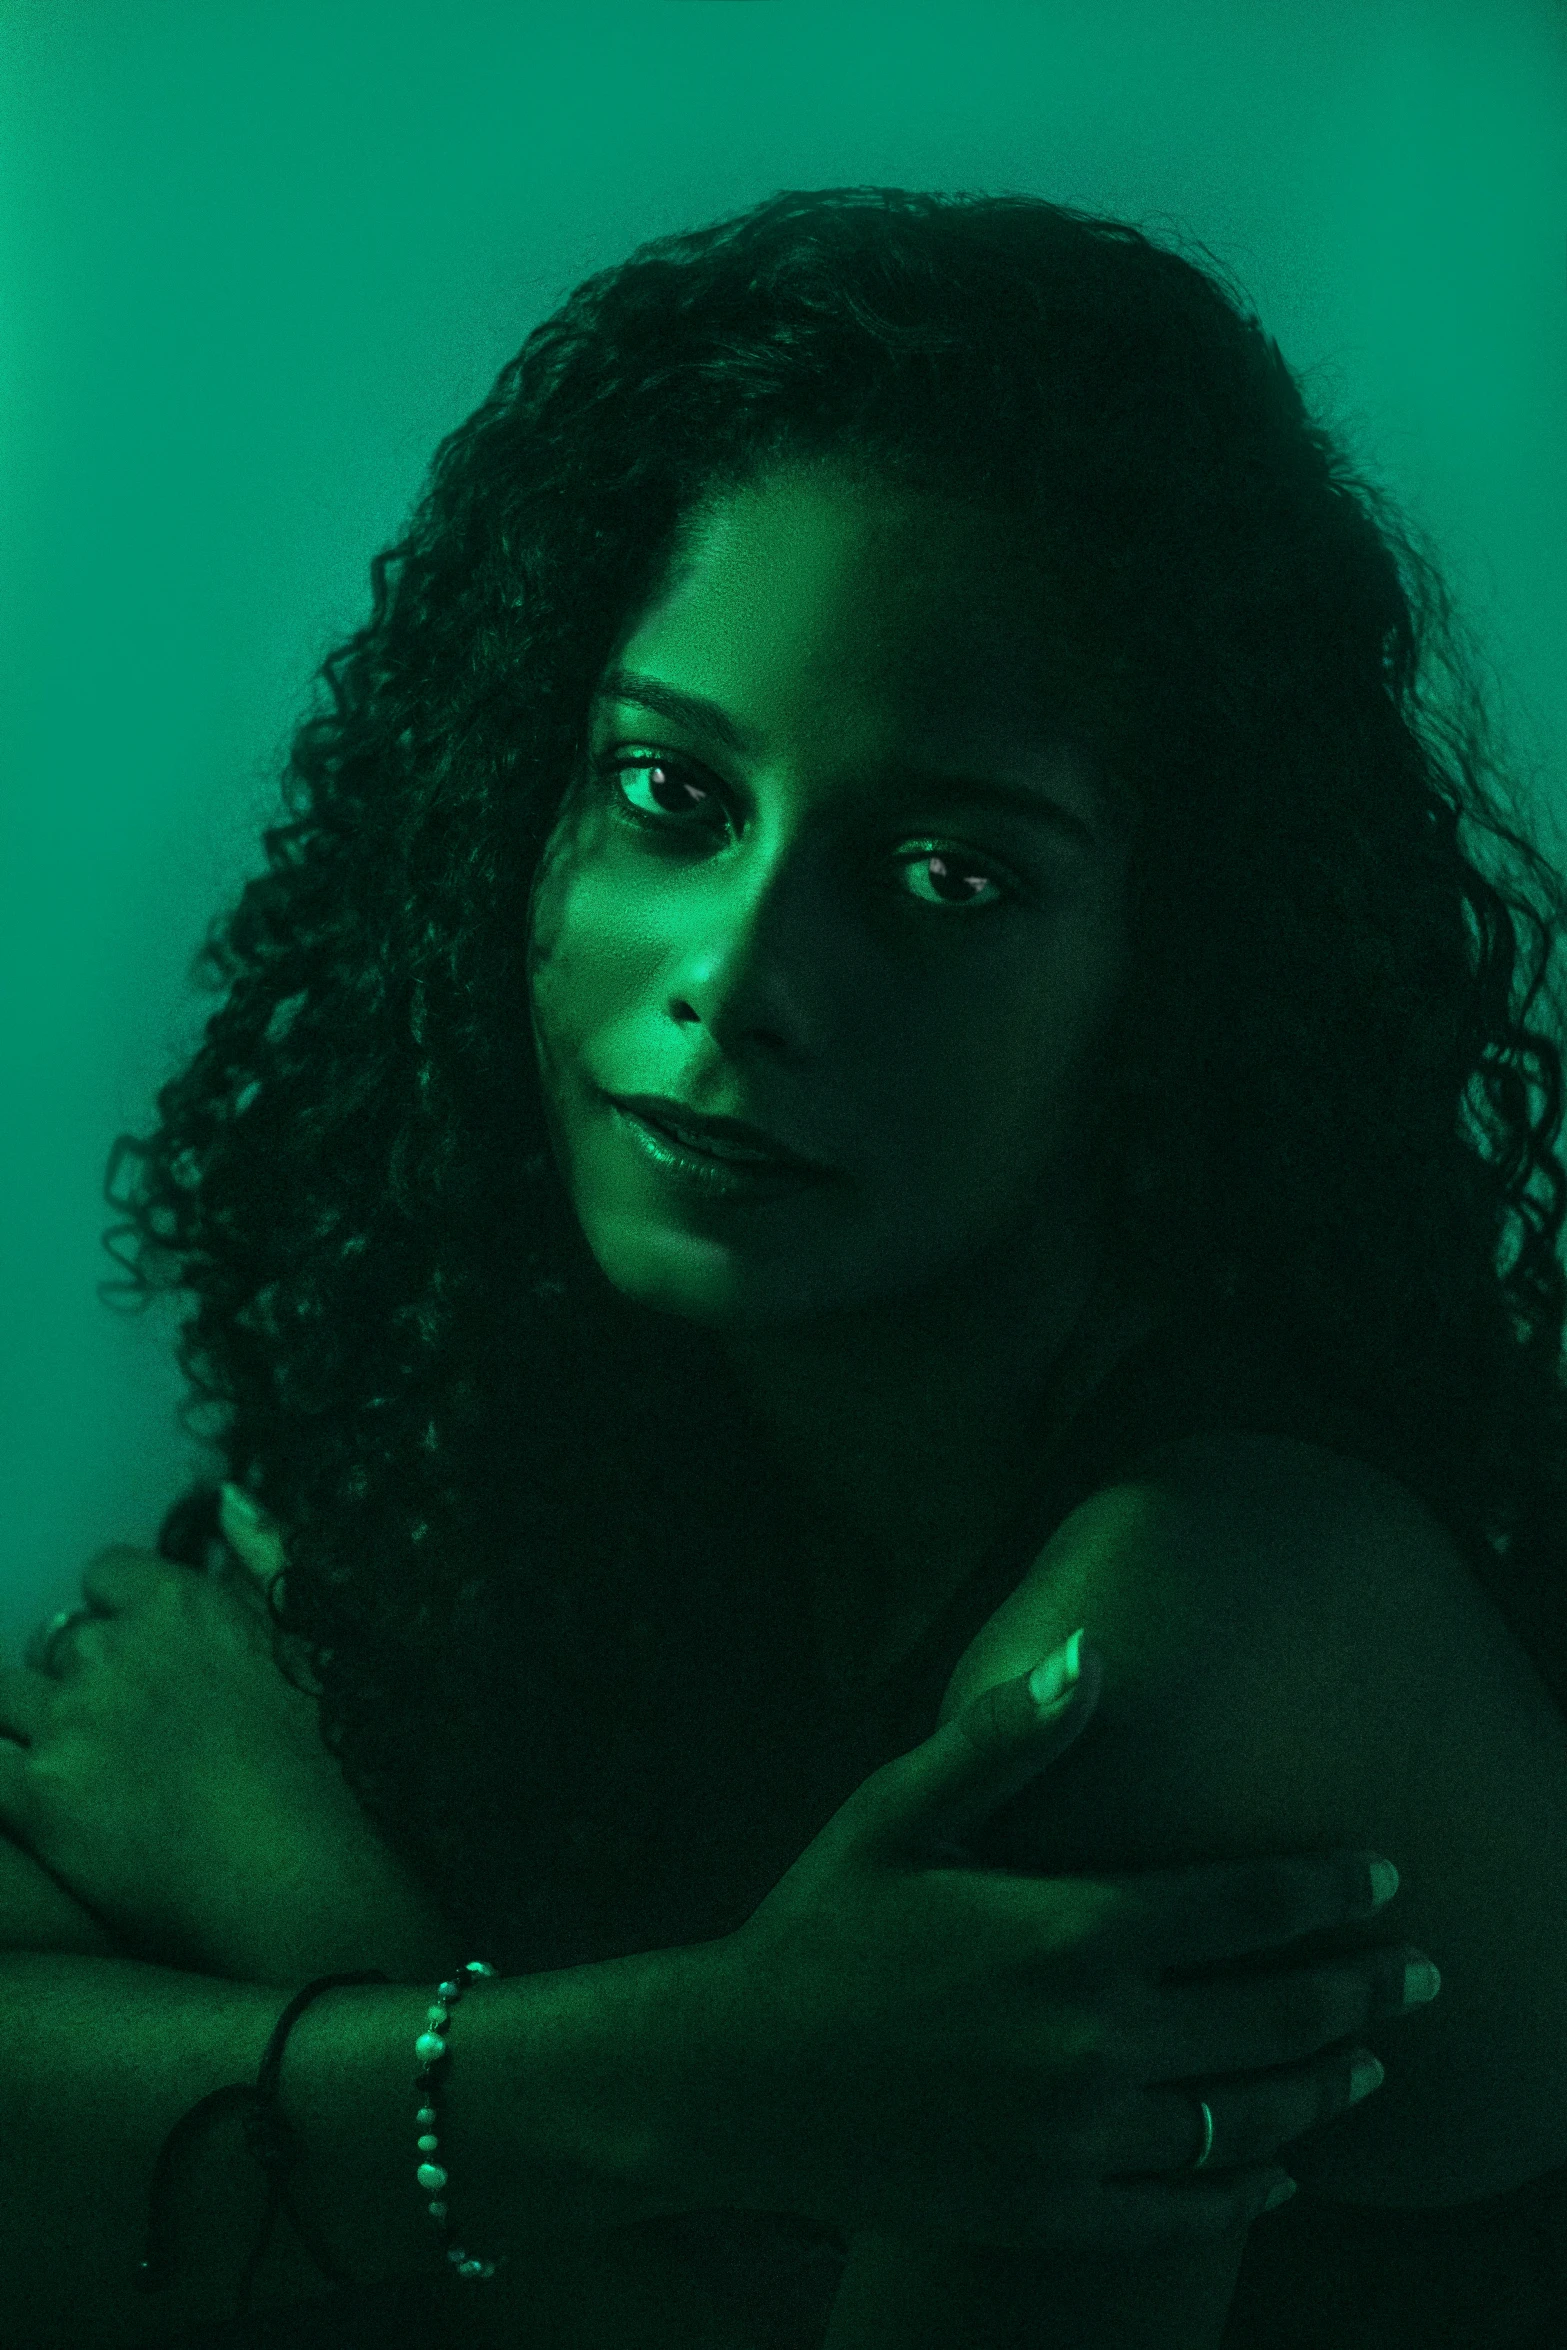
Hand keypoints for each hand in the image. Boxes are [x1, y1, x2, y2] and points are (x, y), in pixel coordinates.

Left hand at [0, 1489, 455, 1984]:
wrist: (306, 1883)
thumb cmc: (330, 1770)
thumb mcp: (313, 1643)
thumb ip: (267, 1555)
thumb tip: (228, 1495)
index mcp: (185, 1604)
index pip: (105, 1576)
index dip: (120, 1619)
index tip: (147, 1666)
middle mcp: (116, 1651)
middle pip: (59, 1642)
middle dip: (82, 1682)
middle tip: (127, 1741)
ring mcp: (71, 1723)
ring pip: (7, 1696)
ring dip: (36, 1727)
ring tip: (81, 1776)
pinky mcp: (38, 1797)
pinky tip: (25, 1788)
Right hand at [663, 1643, 1433, 2251]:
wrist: (732, 2079)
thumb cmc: (817, 1927)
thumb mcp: (897, 1813)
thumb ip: (1003, 1735)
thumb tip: (1088, 1652)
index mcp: (1068, 1930)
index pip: (1245, 1904)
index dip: (1330, 1889)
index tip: (1385, 1878)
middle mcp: (1092, 2038)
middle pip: (1276, 2015)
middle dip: (1366, 1991)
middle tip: (1422, 1977)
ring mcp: (1076, 2136)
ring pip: (1247, 2119)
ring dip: (1325, 2090)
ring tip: (1369, 2069)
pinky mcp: (1050, 2211)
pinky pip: (1183, 2212)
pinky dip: (1247, 2191)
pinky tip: (1279, 2174)